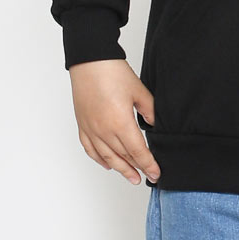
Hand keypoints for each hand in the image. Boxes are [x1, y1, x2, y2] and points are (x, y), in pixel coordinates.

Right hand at [70, 59, 159, 185]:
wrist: (90, 61)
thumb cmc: (113, 73)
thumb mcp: (140, 92)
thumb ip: (150, 112)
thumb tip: (155, 127)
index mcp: (120, 123)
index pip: (138, 151)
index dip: (148, 164)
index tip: (156, 173)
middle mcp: (104, 130)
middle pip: (123, 157)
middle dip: (137, 169)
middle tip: (147, 178)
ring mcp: (91, 129)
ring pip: (106, 157)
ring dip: (120, 169)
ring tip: (131, 177)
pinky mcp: (82, 125)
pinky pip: (90, 148)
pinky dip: (99, 159)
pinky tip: (108, 164)